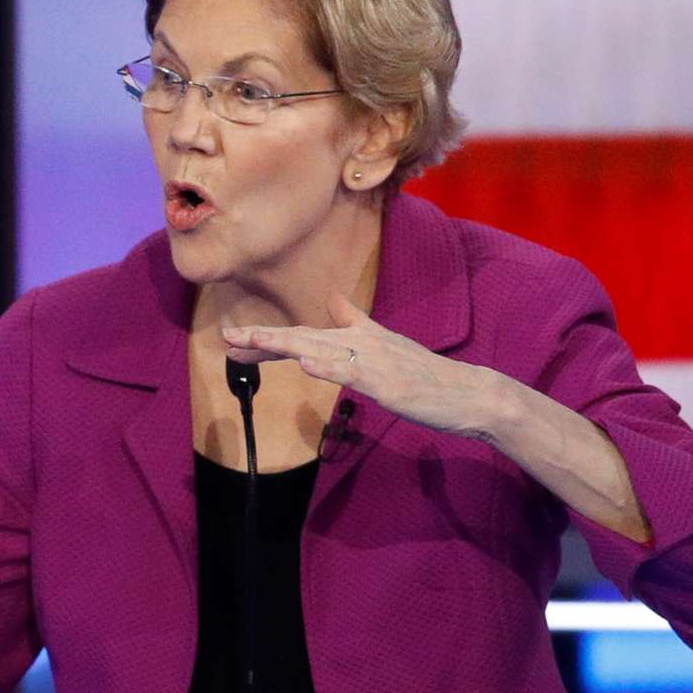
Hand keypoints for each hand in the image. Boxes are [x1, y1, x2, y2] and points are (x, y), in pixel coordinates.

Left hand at [220, 291, 506, 439]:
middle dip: (263, 338)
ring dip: (286, 344)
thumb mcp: (384, 344)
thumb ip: (356, 322)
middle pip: (303, 337)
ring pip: (322, 349)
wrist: (464, 392)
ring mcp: (373, 361)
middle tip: (227, 338)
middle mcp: (360, 343)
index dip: (268, 338)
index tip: (233, 340)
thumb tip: (333, 300)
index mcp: (356, 339)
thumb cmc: (422, 373)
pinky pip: (353, 373)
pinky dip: (329, 367)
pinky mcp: (387, 382)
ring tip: (253, 340)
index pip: (303, 336)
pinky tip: (306, 363)